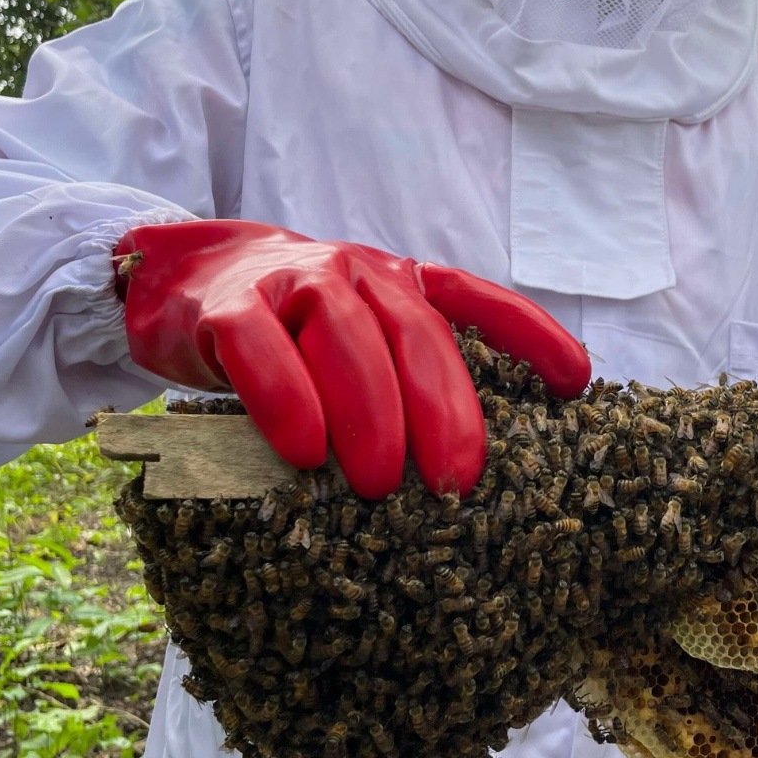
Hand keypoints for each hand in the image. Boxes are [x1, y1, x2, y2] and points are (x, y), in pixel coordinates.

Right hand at [115, 220, 590, 498]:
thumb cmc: (292, 332)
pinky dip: (286, 400)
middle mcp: (357, 273)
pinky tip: (304, 451)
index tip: (575, 384)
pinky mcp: (229, 310)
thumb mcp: (361, 342)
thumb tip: (471, 461)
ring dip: (369, 414)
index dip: (531, 333)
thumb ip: (413, 378)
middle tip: (454, 483)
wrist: (182, 280)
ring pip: (344, 339)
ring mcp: (292, 284)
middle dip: (442, 408)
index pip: (476, 299)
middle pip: (414, 334)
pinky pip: (262, 351)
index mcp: (399, 283)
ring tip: (379, 483)